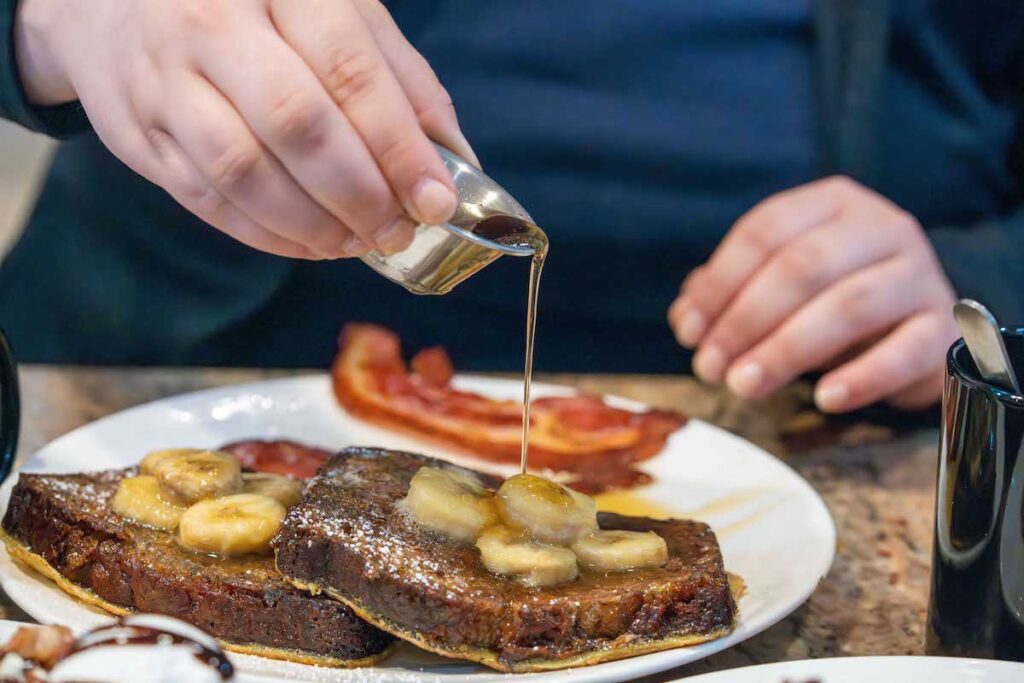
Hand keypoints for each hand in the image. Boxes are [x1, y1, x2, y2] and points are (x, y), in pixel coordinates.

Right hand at [14, 0, 476, 258]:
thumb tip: (453, 158)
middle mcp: (212, 22)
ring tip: (357, 242)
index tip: (436, 201)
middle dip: (360, 194)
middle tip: (397, 230)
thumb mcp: (337, 11)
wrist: (118, 2)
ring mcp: (164, 79)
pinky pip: (209, 200)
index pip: (350, 71)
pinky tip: (310, 243)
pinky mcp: (138, 133)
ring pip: (245, 172)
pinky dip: (269, 235)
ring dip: (314, 225)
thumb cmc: (256, 9)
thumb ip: (398, 77)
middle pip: (297, 124)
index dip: (400, 146)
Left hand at [668, 176, 957, 412]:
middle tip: (710, 369)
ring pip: (850, 306)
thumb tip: (685, 318)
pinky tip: (825, 399)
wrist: (916, 326)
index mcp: (831, 203)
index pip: (765, 231)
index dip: (719, 283)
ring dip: (787, 350)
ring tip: (745, 386)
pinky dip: (862, 377)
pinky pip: (905, 351)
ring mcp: (919, 274)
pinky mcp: (944, 326)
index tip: (689, 332)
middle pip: (803, 267)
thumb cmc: (831, 301)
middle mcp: (882, 226)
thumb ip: (727, 295)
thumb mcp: (776, 289)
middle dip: (746, 321)